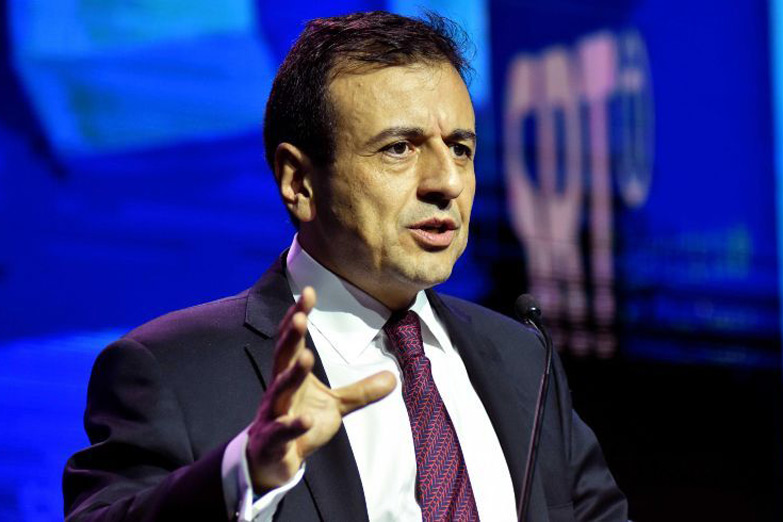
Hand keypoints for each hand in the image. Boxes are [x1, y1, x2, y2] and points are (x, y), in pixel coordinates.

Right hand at [246, 287, 395, 491]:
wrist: (272, 461)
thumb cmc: (300, 424)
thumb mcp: (336, 406)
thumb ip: (360, 391)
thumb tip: (393, 378)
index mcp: (291, 375)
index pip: (293, 340)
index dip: (298, 316)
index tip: (309, 292)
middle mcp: (279, 390)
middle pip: (282, 358)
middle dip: (291, 337)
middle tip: (301, 316)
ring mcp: (273, 414)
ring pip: (279, 391)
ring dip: (291, 375)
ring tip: (306, 358)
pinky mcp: (273, 440)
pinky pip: (281, 431)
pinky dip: (292, 425)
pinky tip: (305, 419)